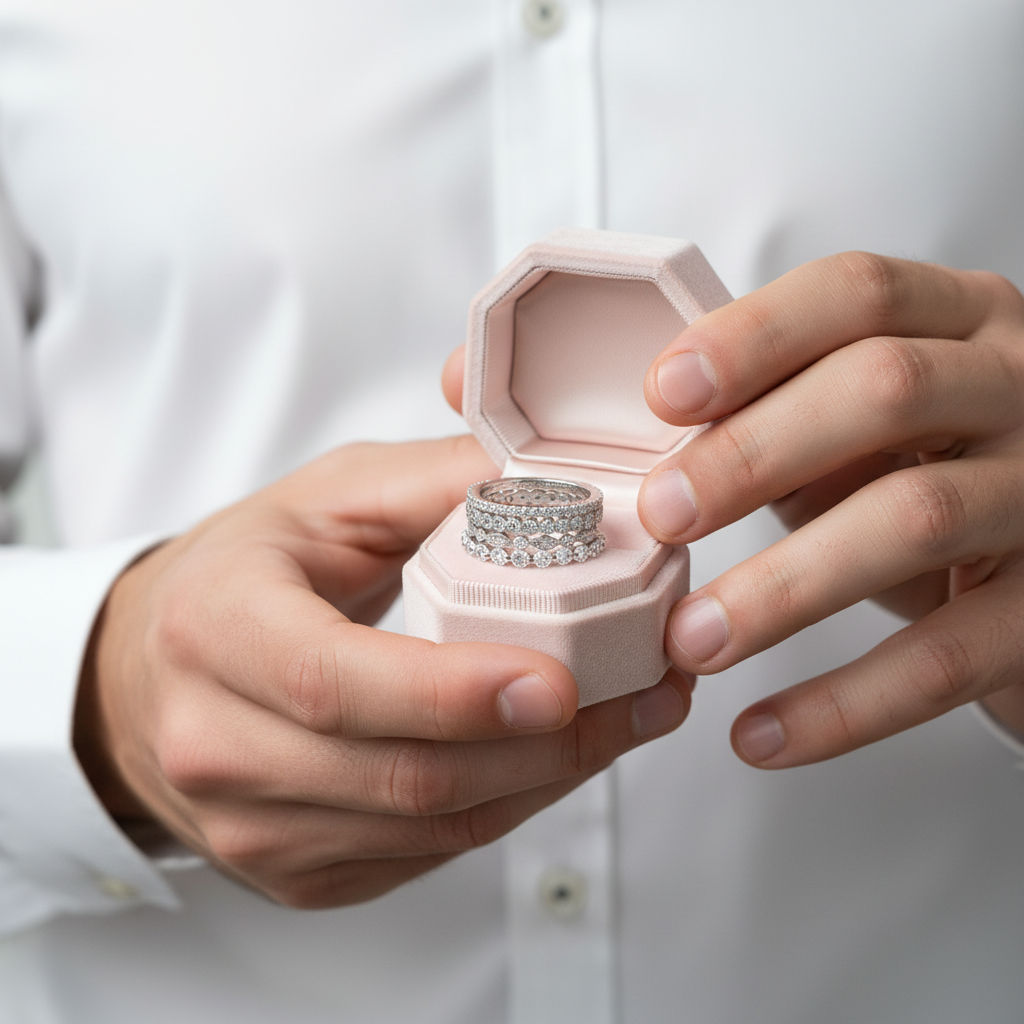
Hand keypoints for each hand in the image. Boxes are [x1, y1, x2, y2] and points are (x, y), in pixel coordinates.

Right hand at [76, 436, 689, 906]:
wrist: (154, 672)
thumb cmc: (247, 572)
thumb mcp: (328, 498)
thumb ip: (437, 483)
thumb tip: (557, 482)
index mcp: (216, 627)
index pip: (334, 682)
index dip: (451, 694)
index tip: (559, 683)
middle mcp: (216, 743)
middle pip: (404, 774)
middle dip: (545, 745)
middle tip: (643, 694)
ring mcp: (252, 826)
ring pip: (433, 826)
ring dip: (549, 778)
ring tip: (630, 718)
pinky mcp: (296, 871)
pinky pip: (428, 853)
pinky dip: (510, 804)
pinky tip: (559, 754)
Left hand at [637, 252, 1023, 766]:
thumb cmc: (928, 480)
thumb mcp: (864, 433)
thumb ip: (785, 415)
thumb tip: (662, 449)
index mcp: (963, 322)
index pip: (859, 292)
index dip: (754, 336)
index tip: (664, 394)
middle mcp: (1023, 387)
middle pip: (885, 388)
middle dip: (754, 451)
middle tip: (662, 515)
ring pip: (916, 518)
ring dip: (783, 586)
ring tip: (691, 639)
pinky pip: (949, 658)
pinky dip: (844, 705)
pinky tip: (761, 736)